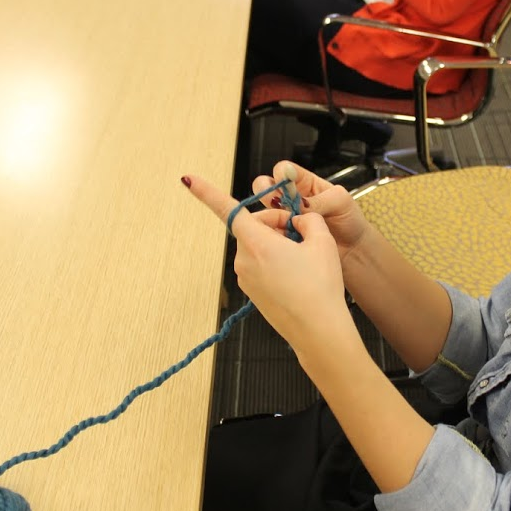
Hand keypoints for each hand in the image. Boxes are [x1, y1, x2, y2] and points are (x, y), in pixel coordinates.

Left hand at [183, 173, 357, 355]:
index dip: (206, 192)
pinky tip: (298, 273)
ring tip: (305, 257)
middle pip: (255, 226)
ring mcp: (246, 278)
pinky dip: (276, 262)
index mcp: (256, 243)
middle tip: (303, 232)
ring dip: (278, 243)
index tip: (187, 179)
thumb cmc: (319, 288)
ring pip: (259, 246)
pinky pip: (261, 265)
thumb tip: (299, 220)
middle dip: (277, 223)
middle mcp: (244, 260)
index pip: (227, 210)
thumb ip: (308, 219)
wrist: (319, 331)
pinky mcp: (252, 292)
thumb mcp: (322, 241)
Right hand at [251, 161, 369, 263]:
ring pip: (266, 210)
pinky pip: (270, 232)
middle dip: (266, 191)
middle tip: (278, 202)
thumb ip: (319, 200)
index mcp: (305, 183)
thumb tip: (300, 204)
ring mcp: (286, 217)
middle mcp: (292, 198)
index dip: (281, 173)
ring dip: (270, 214)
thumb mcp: (341, 202)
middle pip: (266, 187)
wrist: (354, 249)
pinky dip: (274, 233)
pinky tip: (286, 236)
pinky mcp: (285, 236)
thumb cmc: (350, 220)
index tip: (284, 182)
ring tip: (287, 222)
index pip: (285, 170)